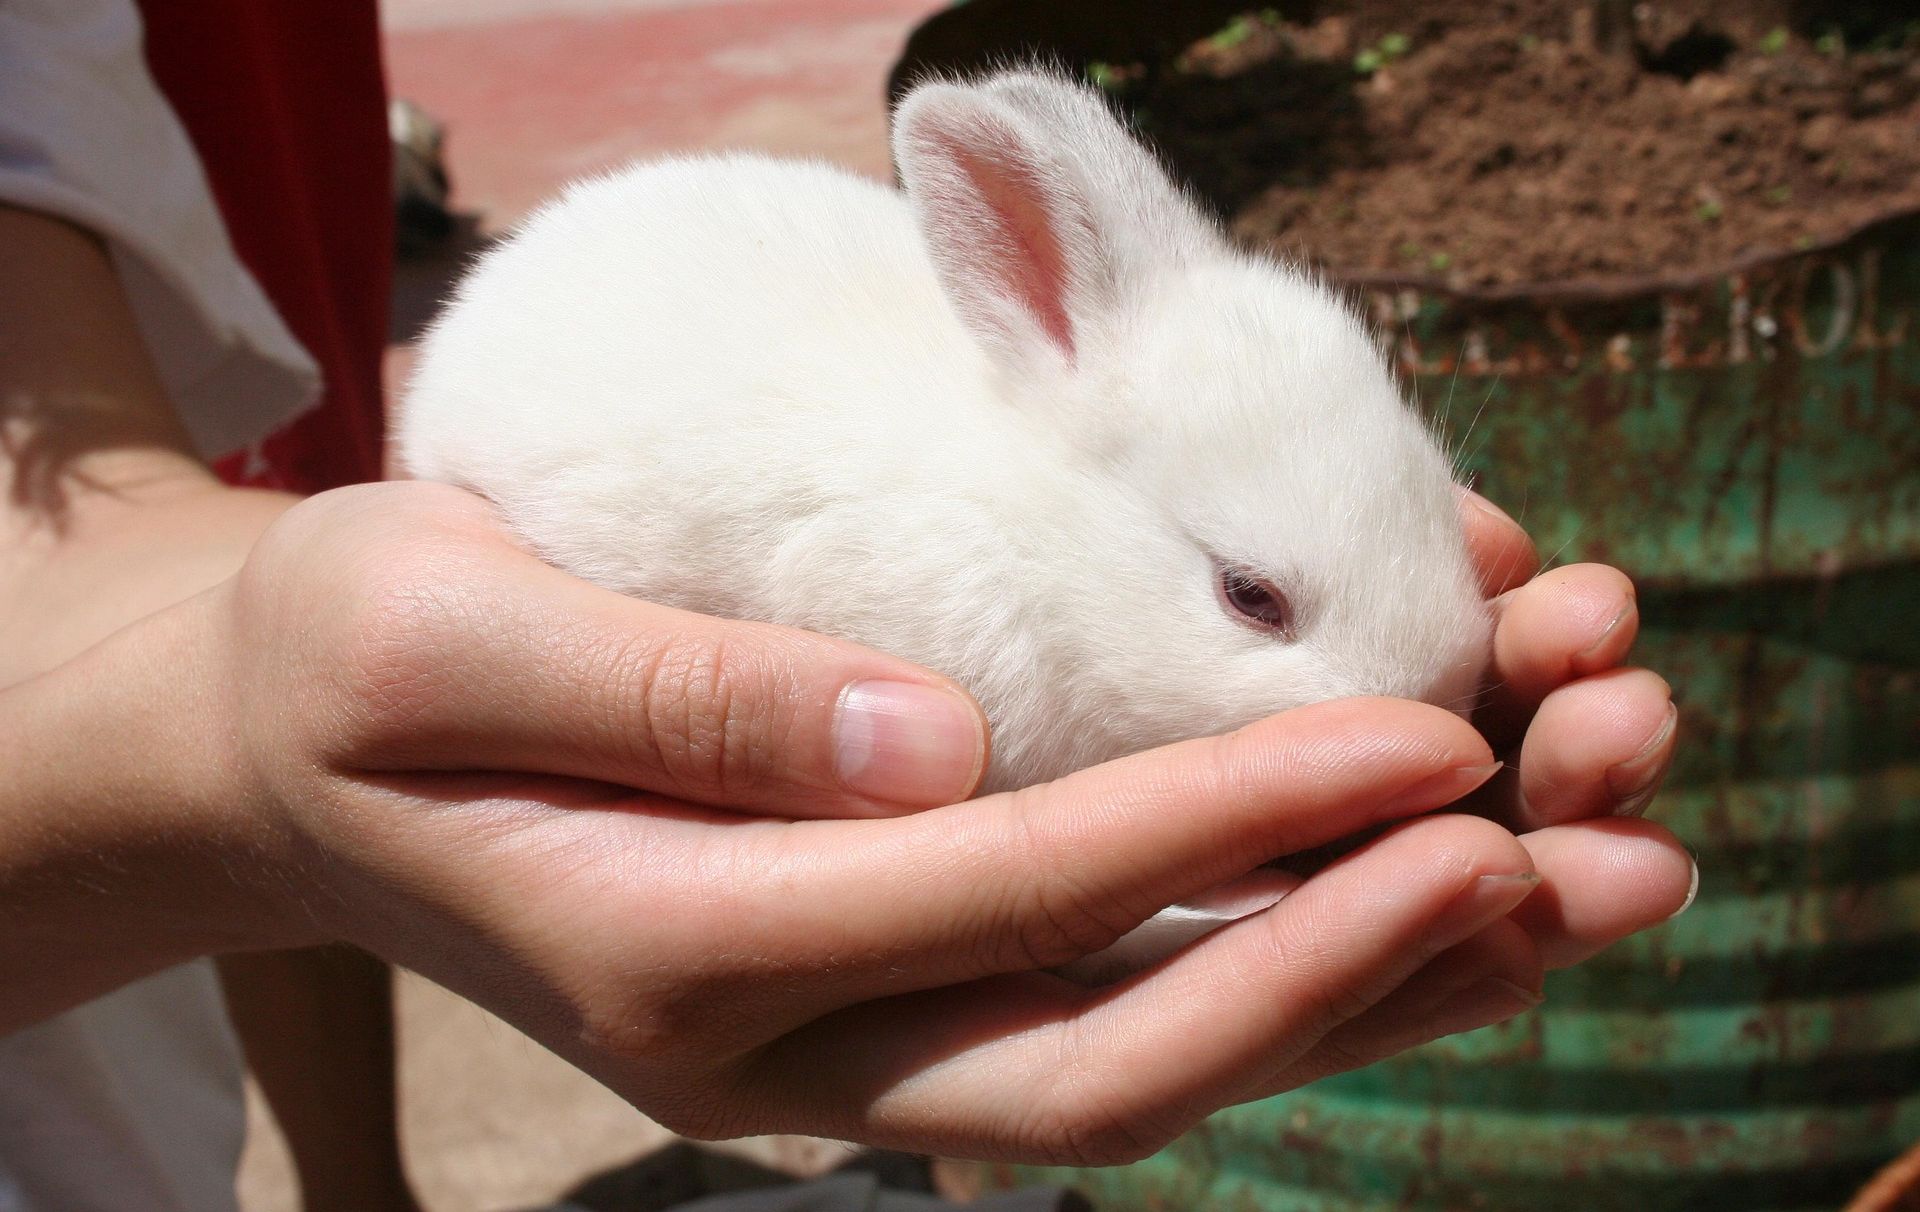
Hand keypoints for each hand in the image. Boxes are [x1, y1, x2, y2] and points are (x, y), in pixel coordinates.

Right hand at [3, 481, 1690, 1163]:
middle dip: (1342, 965)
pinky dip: (1259, 964)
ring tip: (1551, 893)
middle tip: (1552, 854)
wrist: (289, 761)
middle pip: (1104, 1054)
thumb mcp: (445, 630)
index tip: (1428, 740)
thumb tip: (937, 734)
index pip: (1004, 891)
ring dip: (1343, 993)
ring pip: (1127, 1062)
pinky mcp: (863, 1001)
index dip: (1230, 823)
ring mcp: (824, 1050)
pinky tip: (1395, 901)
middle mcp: (769, 1047)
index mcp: (670, 949)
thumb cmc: (355, 669)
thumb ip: (677, 694)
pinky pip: (1095, 1013)